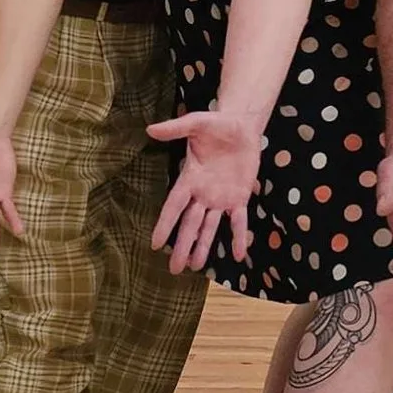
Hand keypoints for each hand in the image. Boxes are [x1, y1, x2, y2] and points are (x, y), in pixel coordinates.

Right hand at [148, 108, 262, 272]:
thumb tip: (150, 129)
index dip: (165, 224)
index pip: (174, 206)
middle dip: (183, 245)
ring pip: (210, 227)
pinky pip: (238, 221)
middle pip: (190, 224)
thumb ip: (176, 128)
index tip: (156, 244)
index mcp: (190, 178)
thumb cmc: (217, 124)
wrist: (242, 126)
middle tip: (175, 269)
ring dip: (203, 246)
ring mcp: (221, 198)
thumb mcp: (197, 123)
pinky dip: (238, 237)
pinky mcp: (240, 198)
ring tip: (196, 267)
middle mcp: (202, 193)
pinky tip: (238, 255)